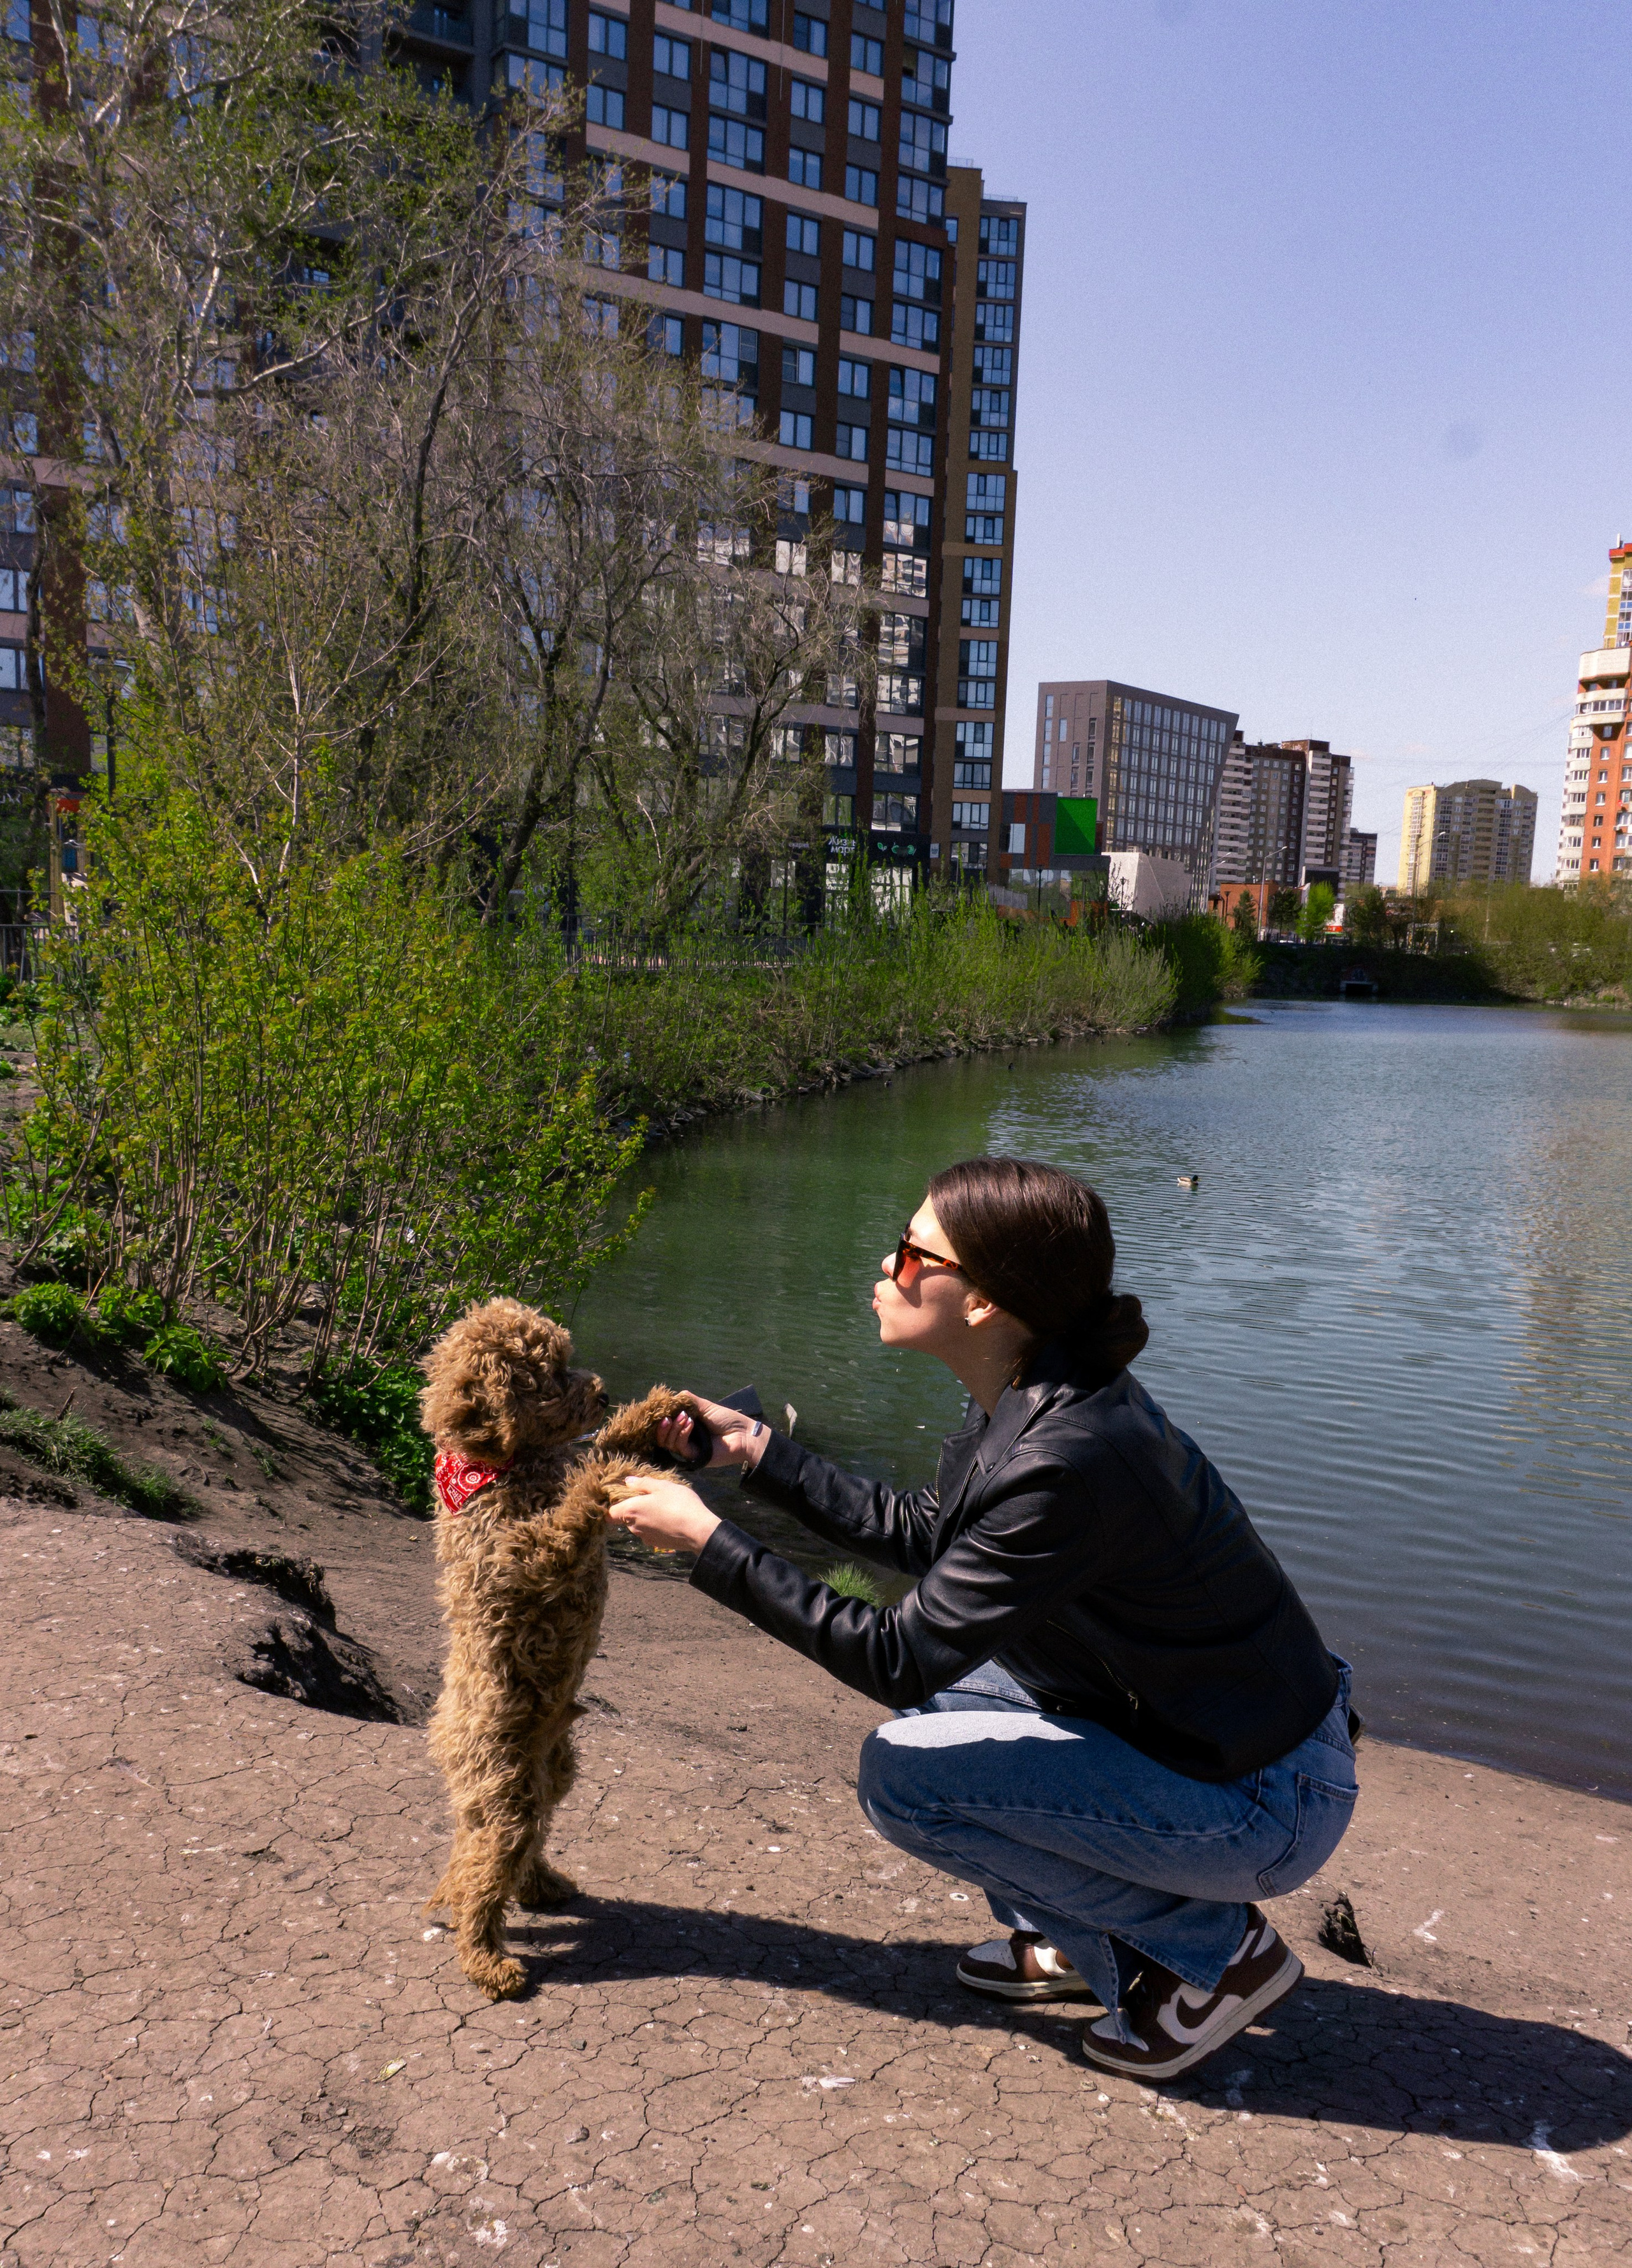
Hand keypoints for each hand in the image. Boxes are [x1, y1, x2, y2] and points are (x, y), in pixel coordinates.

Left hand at [607, 1476, 720, 1555]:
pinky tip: (669, 1519)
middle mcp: (633, 1527)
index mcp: (631, 1510)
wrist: (698, 1531)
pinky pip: (649, 1532)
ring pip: (637, 1525)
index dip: (612, 1505)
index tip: (623, 1496)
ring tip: (663, 1507)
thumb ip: (643, 1483)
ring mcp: (644, 1537)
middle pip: (625, 1517)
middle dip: (633, 1508)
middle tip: (650, 1497)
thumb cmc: (679, 1504)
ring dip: (645, 1517)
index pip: (610, 1513)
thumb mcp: (663, 1486)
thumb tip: (628, 1482)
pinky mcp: (655, 1544)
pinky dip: (654, 1526)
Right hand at [655, 1392, 770, 1471]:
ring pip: (669, 1443)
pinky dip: (683, 1434)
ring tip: (685, 1417)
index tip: (661, 1409)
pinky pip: (681, 1447)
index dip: (662, 1418)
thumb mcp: (706, 1407)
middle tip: (667, 1417)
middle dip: (662, 1426)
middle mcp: (685, 1438)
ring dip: (674, 1428)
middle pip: (663, 1437)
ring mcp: (689, 1449)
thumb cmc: (727, 1419)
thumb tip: (672, 1396)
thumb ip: (688, 1402)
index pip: (667, 1425)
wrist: (743, 1434)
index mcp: (687, 1426)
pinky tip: (690, 1424)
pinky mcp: (694, 1457)